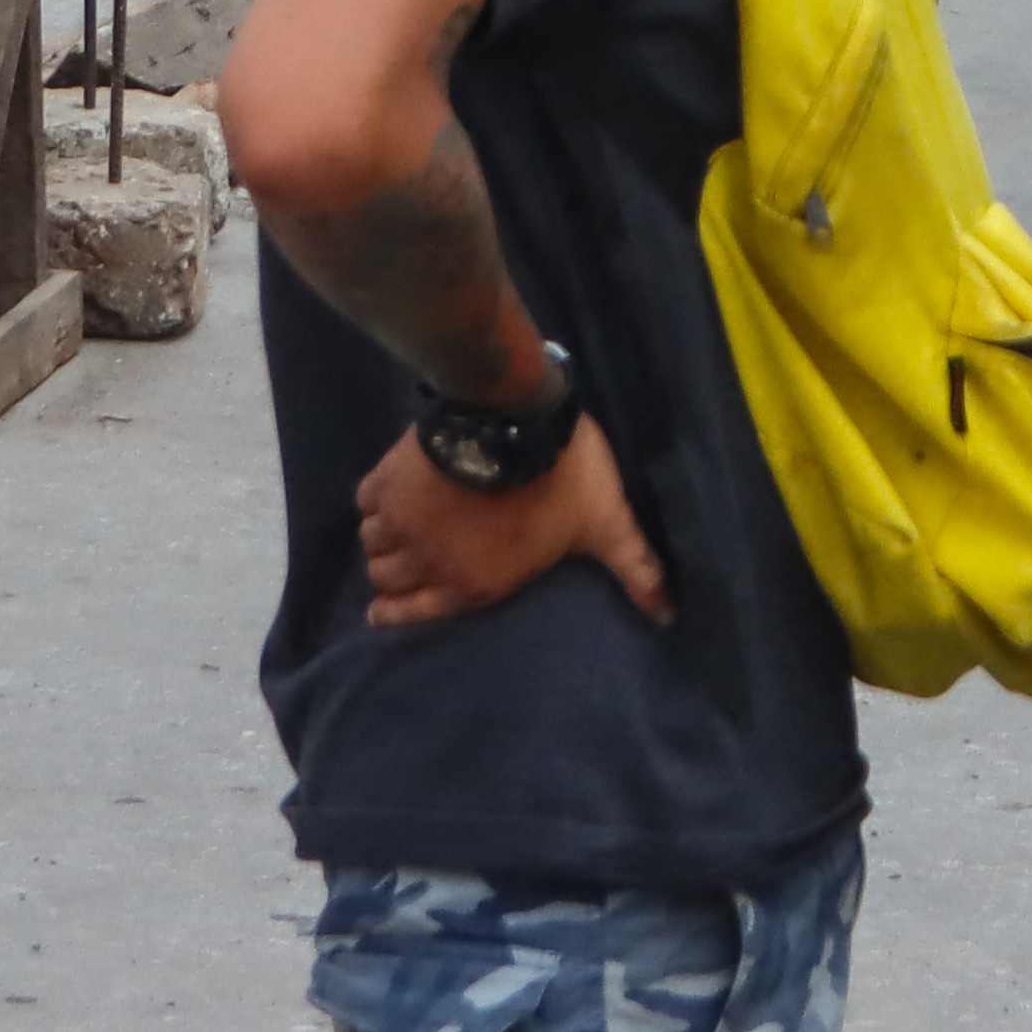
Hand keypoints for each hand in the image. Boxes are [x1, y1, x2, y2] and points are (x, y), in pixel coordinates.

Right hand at [356, 412, 671, 632]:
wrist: (517, 416)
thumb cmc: (564, 477)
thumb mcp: (606, 526)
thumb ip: (633, 570)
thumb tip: (668, 614)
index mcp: (472, 583)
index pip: (412, 614)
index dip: (394, 614)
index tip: (381, 612)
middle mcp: (427, 560)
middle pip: (384, 578)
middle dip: (392, 573)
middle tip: (404, 559)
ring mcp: (403, 520)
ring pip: (371, 542)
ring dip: (382, 537)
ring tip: (398, 525)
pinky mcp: (388, 480)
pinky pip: (363, 503)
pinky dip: (373, 501)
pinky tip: (388, 493)